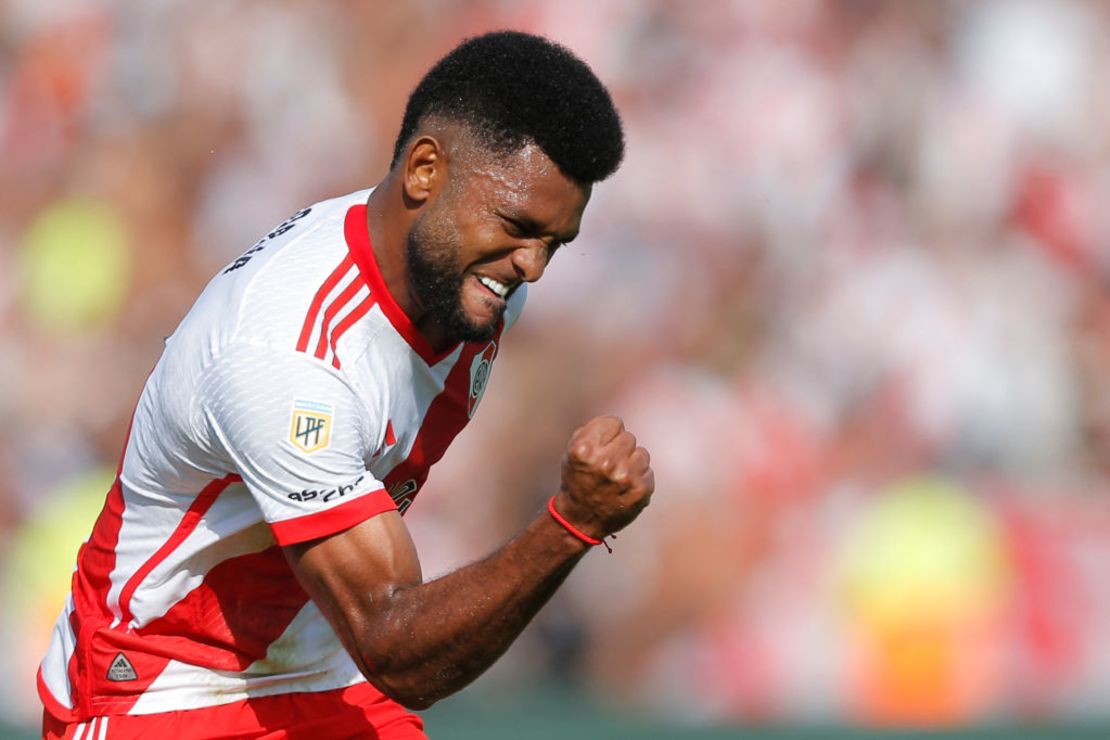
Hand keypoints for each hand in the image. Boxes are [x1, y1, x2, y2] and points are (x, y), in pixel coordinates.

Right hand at [555, 415, 653, 539]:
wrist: (580, 520)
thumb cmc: (577, 480)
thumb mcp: (573, 452)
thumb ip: (594, 431)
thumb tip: (619, 423)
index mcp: (584, 449)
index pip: (613, 422)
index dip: (608, 433)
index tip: (602, 446)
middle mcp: (605, 461)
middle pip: (629, 437)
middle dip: (619, 448)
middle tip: (608, 465)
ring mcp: (625, 477)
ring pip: (642, 452)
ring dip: (631, 462)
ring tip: (617, 477)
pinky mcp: (641, 490)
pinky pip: (648, 470)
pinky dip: (639, 478)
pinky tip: (625, 488)